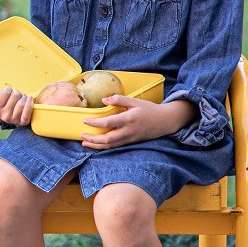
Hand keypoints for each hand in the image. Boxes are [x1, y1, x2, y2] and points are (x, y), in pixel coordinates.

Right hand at [0, 87, 33, 125]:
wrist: (12, 116)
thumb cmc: (2, 105)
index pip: (5, 92)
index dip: (8, 90)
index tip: (7, 92)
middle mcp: (4, 116)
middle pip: (15, 95)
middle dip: (16, 93)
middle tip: (15, 96)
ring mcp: (14, 120)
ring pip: (22, 102)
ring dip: (23, 97)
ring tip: (21, 98)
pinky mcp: (23, 122)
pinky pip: (28, 110)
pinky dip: (29, 103)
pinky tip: (28, 99)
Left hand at [79, 95, 195, 149]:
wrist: (165, 121)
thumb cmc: (149, 109)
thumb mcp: (135, 101)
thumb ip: (119, 99)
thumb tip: (103, 100)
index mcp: (129, 119)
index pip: (109, 122)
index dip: (96, 123)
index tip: (85, 120)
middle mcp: (129, 131)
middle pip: (108, 139)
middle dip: (93, 139)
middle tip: (82, 135)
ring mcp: (130, 138)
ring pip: (111, 146)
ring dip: (96, 146)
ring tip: (85, 142)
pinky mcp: (131, 142)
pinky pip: (116, 146)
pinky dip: (104, 147)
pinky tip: (96, 144)